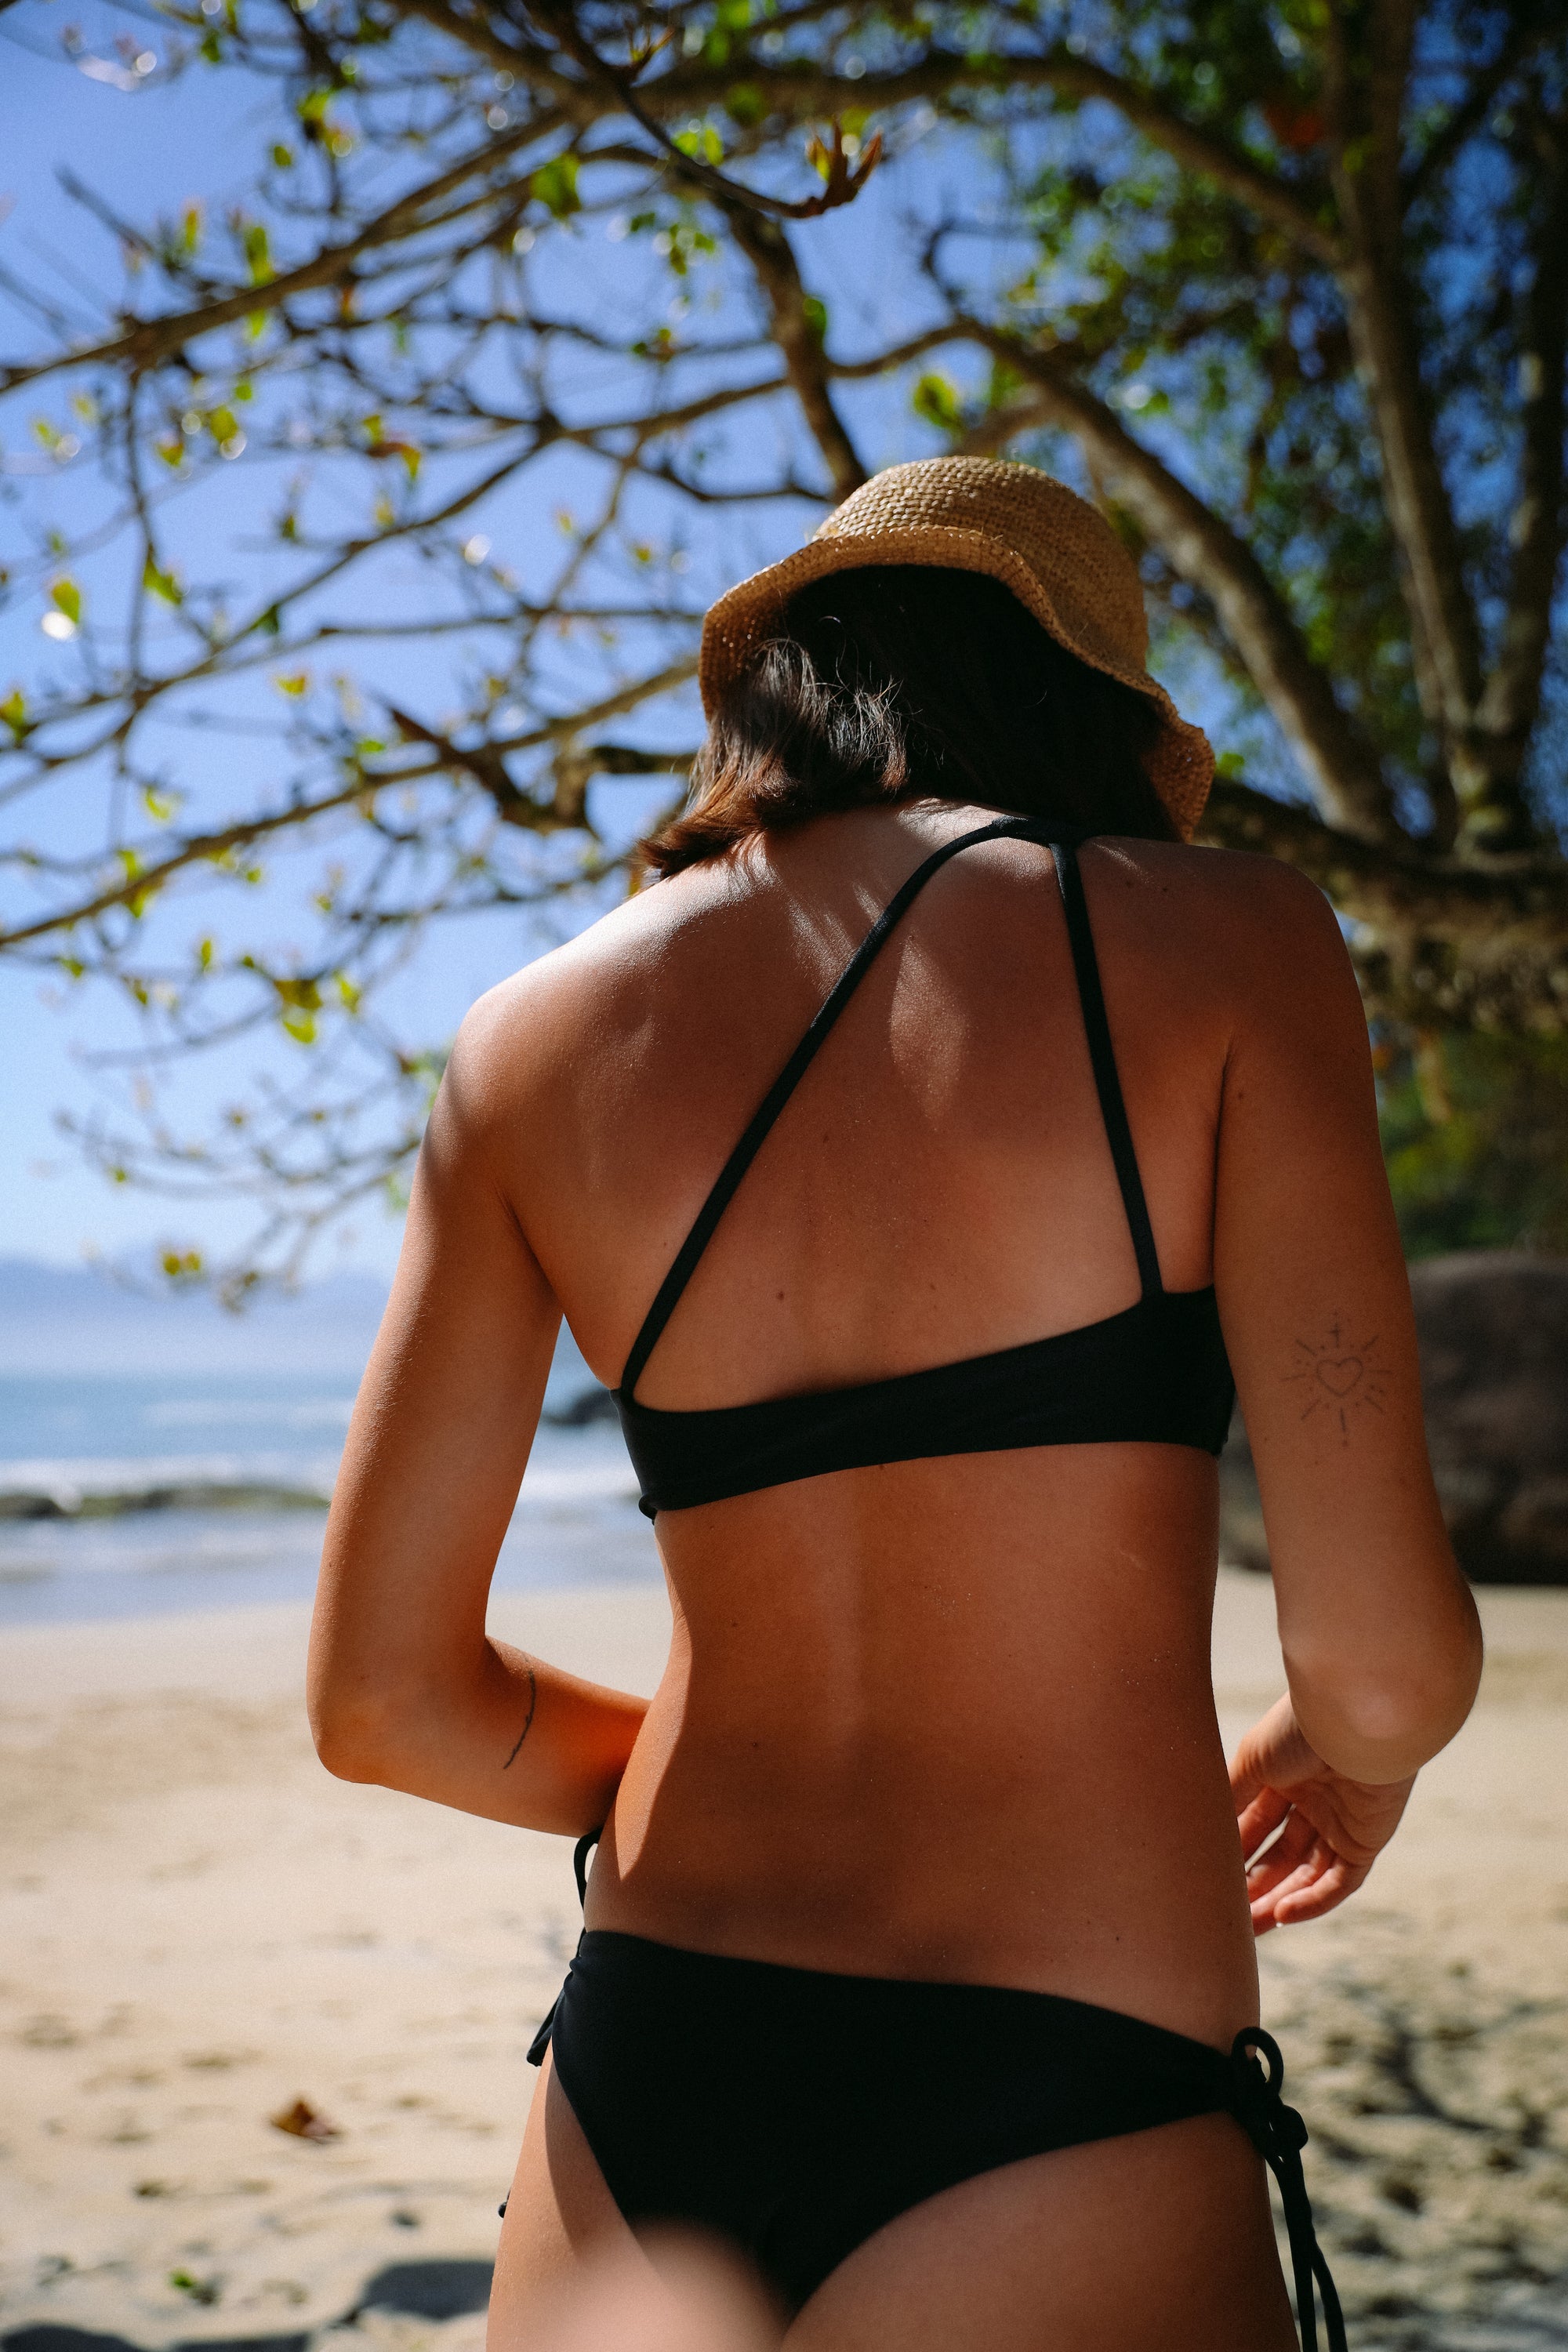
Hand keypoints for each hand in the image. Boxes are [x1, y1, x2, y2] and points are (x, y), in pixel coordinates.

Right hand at [1229, 1694, 1414, 1934]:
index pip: (1255, 1825)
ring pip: (1307, 1875)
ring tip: (1248, 1928)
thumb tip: (1203, 1827)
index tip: (1207, 1878)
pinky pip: (1340, 1882)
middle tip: (1226, 1917)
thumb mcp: (1251, 1760)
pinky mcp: (1367, 1841)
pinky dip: (1313, 1901)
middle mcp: (1313, 1801)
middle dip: (1253, 1886)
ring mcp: (1341, 1823)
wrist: (1354, 1722)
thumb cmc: (1298, 1730)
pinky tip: (1282, 1916)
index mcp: (1284, 1776)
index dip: (1234, 1853)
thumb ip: (1231, 1794)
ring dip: (1279, 1901)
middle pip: (1280, 1855)